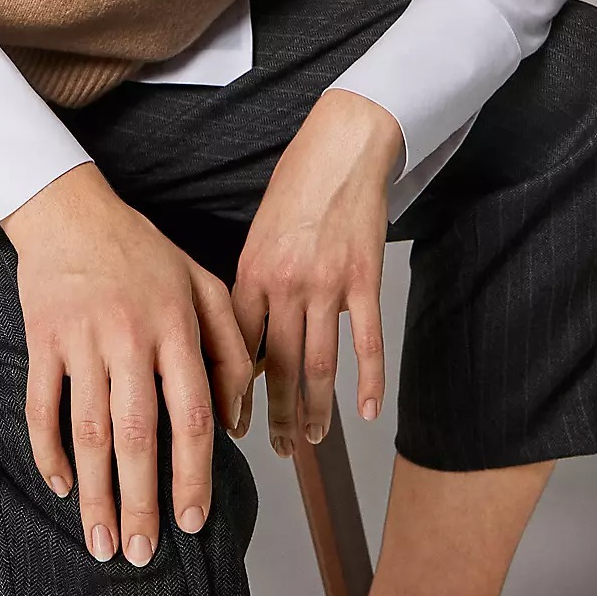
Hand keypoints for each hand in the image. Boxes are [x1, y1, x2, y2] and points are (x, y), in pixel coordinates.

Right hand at [0, 161, 254, 567]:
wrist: (69, 209)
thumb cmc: (139, 248)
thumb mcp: (201, 282)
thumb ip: (229, 345)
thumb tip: (236, 419)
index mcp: (175, 325)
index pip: (191, 415)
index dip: (194, 475)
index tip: (193, 520)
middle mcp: (130, 335)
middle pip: (137, 434)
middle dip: (140, 502)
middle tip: (141, 552)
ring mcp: (82, 338)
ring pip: (89, 430)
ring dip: (95, 492)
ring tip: (100, 539)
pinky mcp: (42, 338)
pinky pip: (41, 406)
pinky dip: (47, 451)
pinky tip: (61, 484)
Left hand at [228, 89, 402, 455]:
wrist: (341, 146)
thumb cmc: (297, 184)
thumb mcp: (260, 231)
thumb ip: (254, 281)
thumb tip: (245, 331)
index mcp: (251, 270)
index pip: (236, 345)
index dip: (231, 389)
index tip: (228, 421)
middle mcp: (285, 282)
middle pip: (277, 365)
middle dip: (273, 414)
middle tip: (273, 448)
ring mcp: (327, 283)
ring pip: (318, 363)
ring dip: (314, 409)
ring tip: (311, 439)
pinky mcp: (364, 280)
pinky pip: (365, 342)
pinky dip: (368, 382)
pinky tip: (368, 410)